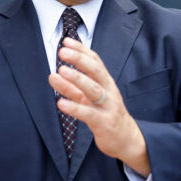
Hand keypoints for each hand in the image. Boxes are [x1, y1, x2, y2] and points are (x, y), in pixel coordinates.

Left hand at [49, 37, 149, 176]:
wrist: (126, 139)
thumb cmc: (106, 114)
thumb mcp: (89, 99)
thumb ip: (72, 87)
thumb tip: (54, 75)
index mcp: (106, 82)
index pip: (95, 61)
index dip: (81, 50)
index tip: (67, 41)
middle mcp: (109, 91)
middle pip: (96, 70)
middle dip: (79, 59)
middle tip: (63, 51)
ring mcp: (107, 106)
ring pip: (93, 89)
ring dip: (76, 79)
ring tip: (60, 71)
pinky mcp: (104, 123)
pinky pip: (88, 113)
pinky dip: (74, 108)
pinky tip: (61, 103)